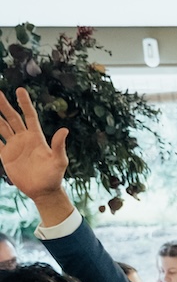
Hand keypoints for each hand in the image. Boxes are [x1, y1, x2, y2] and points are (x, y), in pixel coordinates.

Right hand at [0, 88, 73, 221]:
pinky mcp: (6, 156)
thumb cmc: (54, 176)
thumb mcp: (59, 160)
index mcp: (36, 137)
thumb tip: (65, 129)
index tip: (20, 90)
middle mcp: (24, 139)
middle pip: (12, 118)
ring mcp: (14, 146)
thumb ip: (59, 145)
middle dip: (4, 105)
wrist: (43, 191)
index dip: (25, 103)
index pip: (29, 116)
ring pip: (2, 127)